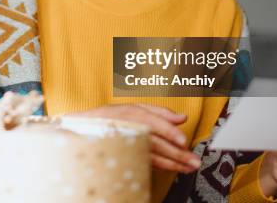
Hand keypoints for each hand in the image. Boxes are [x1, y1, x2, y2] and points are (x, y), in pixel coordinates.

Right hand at [66, 104, 200, 172]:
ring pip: (151, 156)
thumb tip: (182, 117)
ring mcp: (125, 145)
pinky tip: (172, 168)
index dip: (169, 132)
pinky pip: (144, 162)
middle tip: (193, 161)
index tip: (183, 141)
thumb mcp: (135, 107)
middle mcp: (129, 129)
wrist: (83, 129)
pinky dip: (160, 166)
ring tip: (187, 168)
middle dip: (177, 154)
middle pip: (156, 143)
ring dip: (172, 164)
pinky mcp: (124, 156)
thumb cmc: (112, 116)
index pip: (153, 123)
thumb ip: (160, 112)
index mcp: (132, 114)